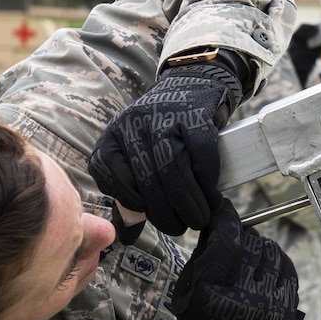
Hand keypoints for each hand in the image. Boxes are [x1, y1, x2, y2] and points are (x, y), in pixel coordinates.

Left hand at [88, 61, 243, 237]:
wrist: (192, 84)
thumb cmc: (164, 131)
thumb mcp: (138, 155)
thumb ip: (131, 193)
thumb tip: (127, 235)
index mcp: (113, 134)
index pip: (109, 173)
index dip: (129, 200)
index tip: (149, 216)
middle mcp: (133, 123)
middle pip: (146, 175)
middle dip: (165, 210)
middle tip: (180, 228)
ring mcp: (164, 115)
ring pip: (172, 166)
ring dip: (188, 200)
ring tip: (199, 218)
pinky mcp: (194, 114)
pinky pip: (200, 152)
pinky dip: (207, 178)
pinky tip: (211, 194)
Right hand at [172, 199, 303, 319]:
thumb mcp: (188, 292)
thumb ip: (205, 256)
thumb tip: (221, 222)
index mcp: (211, 291)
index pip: (226, 238)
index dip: (226, 218)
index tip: (224, 210)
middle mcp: (242, 296)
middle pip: (251, 243)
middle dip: (243, 235)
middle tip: (236, 238)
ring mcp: (269, 304)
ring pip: (272, 252)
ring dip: (260, 248)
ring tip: (250, 257)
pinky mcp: (287, 309)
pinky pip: (288, 269)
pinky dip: (277, 262)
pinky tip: (267, 267)